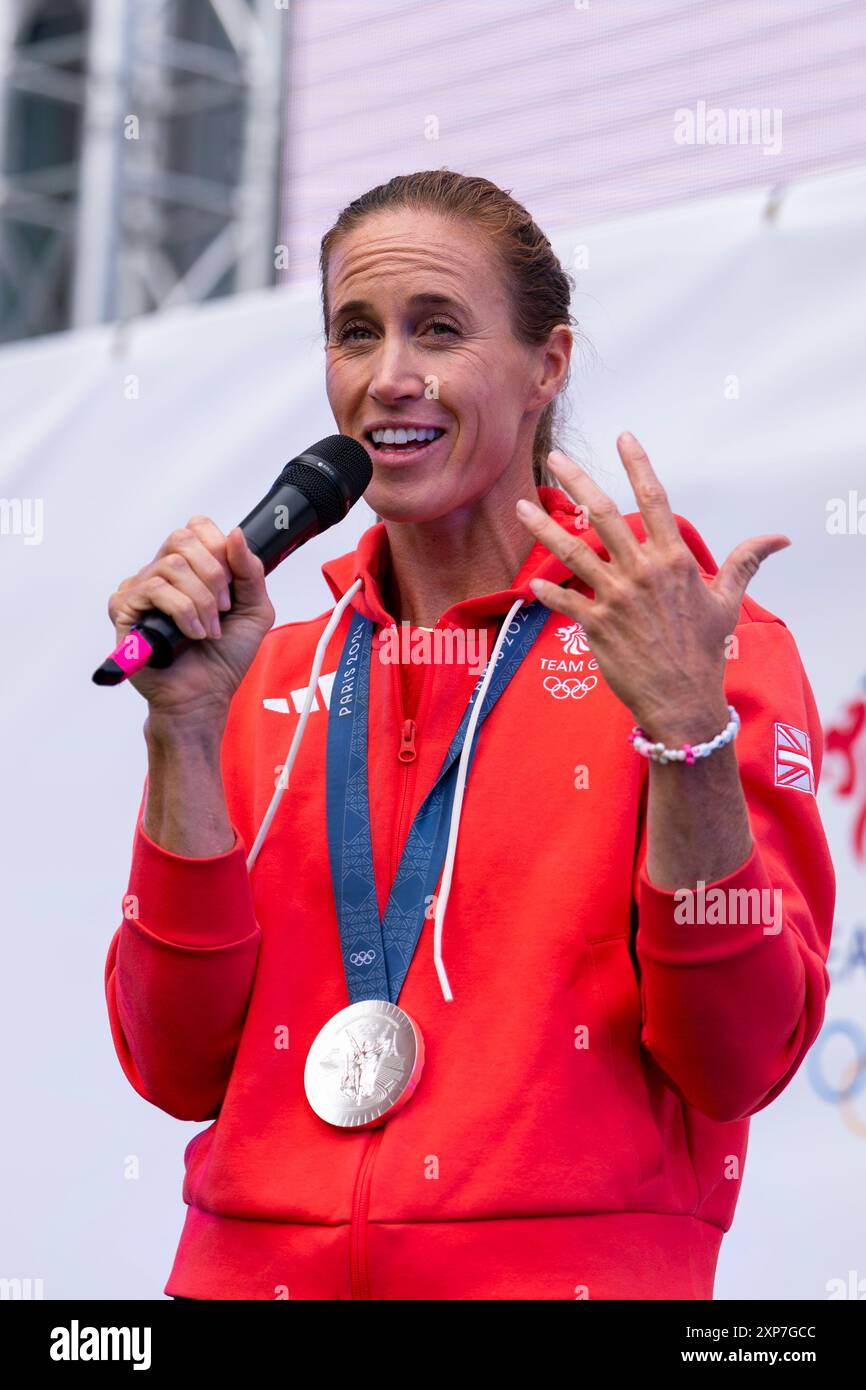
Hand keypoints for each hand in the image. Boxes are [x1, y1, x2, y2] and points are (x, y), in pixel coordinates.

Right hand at [107, 517, 274, 725]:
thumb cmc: (224, 657)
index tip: (232, 582)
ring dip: (201, 601)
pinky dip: (182, 612)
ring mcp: (140, 590)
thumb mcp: (254, 609)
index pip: (196, 528)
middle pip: (181, 539)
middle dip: (213, 574)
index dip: (217, 548)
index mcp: (190, 568)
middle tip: (224, 608)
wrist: (205, 695)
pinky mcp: (125, 610)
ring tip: (209, 631)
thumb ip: (251, 571)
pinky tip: (191, 634)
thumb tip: (236, 534)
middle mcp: (162, 573)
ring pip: (171, 565)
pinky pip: (153, 589)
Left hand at [515, 433, 790, 745]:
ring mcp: (616, 597)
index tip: (623, 436)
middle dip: (577, 481)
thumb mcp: (727, 601)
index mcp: (673, 560)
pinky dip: (546, 592)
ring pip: (573, 551)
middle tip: (555, 457)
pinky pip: (564, 601)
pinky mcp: (596, 625)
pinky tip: (530, 582)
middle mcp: (642, 572)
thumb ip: (745, 562)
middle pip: (604, 514)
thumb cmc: (705, 650)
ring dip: (545, 527)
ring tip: (522, 507)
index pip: (655, 499)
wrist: (683, 700)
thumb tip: (780, 538)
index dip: (638, 465)